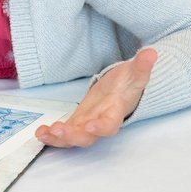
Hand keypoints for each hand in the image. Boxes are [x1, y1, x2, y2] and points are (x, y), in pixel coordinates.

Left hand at [35, 47, 157, 147]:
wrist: (121, 90)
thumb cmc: (128, 84)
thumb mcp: (135, 73)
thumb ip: (141, 66)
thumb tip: (151, 53)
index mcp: (115, 112)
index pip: (110, 124)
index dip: (101, 127)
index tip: (91, 126)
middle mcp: (100, 122)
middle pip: (88, 137)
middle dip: (73, 136)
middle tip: (58, 130)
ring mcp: (87, 124)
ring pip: (74, 138)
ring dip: (58, 139)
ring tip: (43, 133)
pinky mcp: (76, 122)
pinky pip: (64, 133)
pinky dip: (52, 135)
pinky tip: (40, 132)